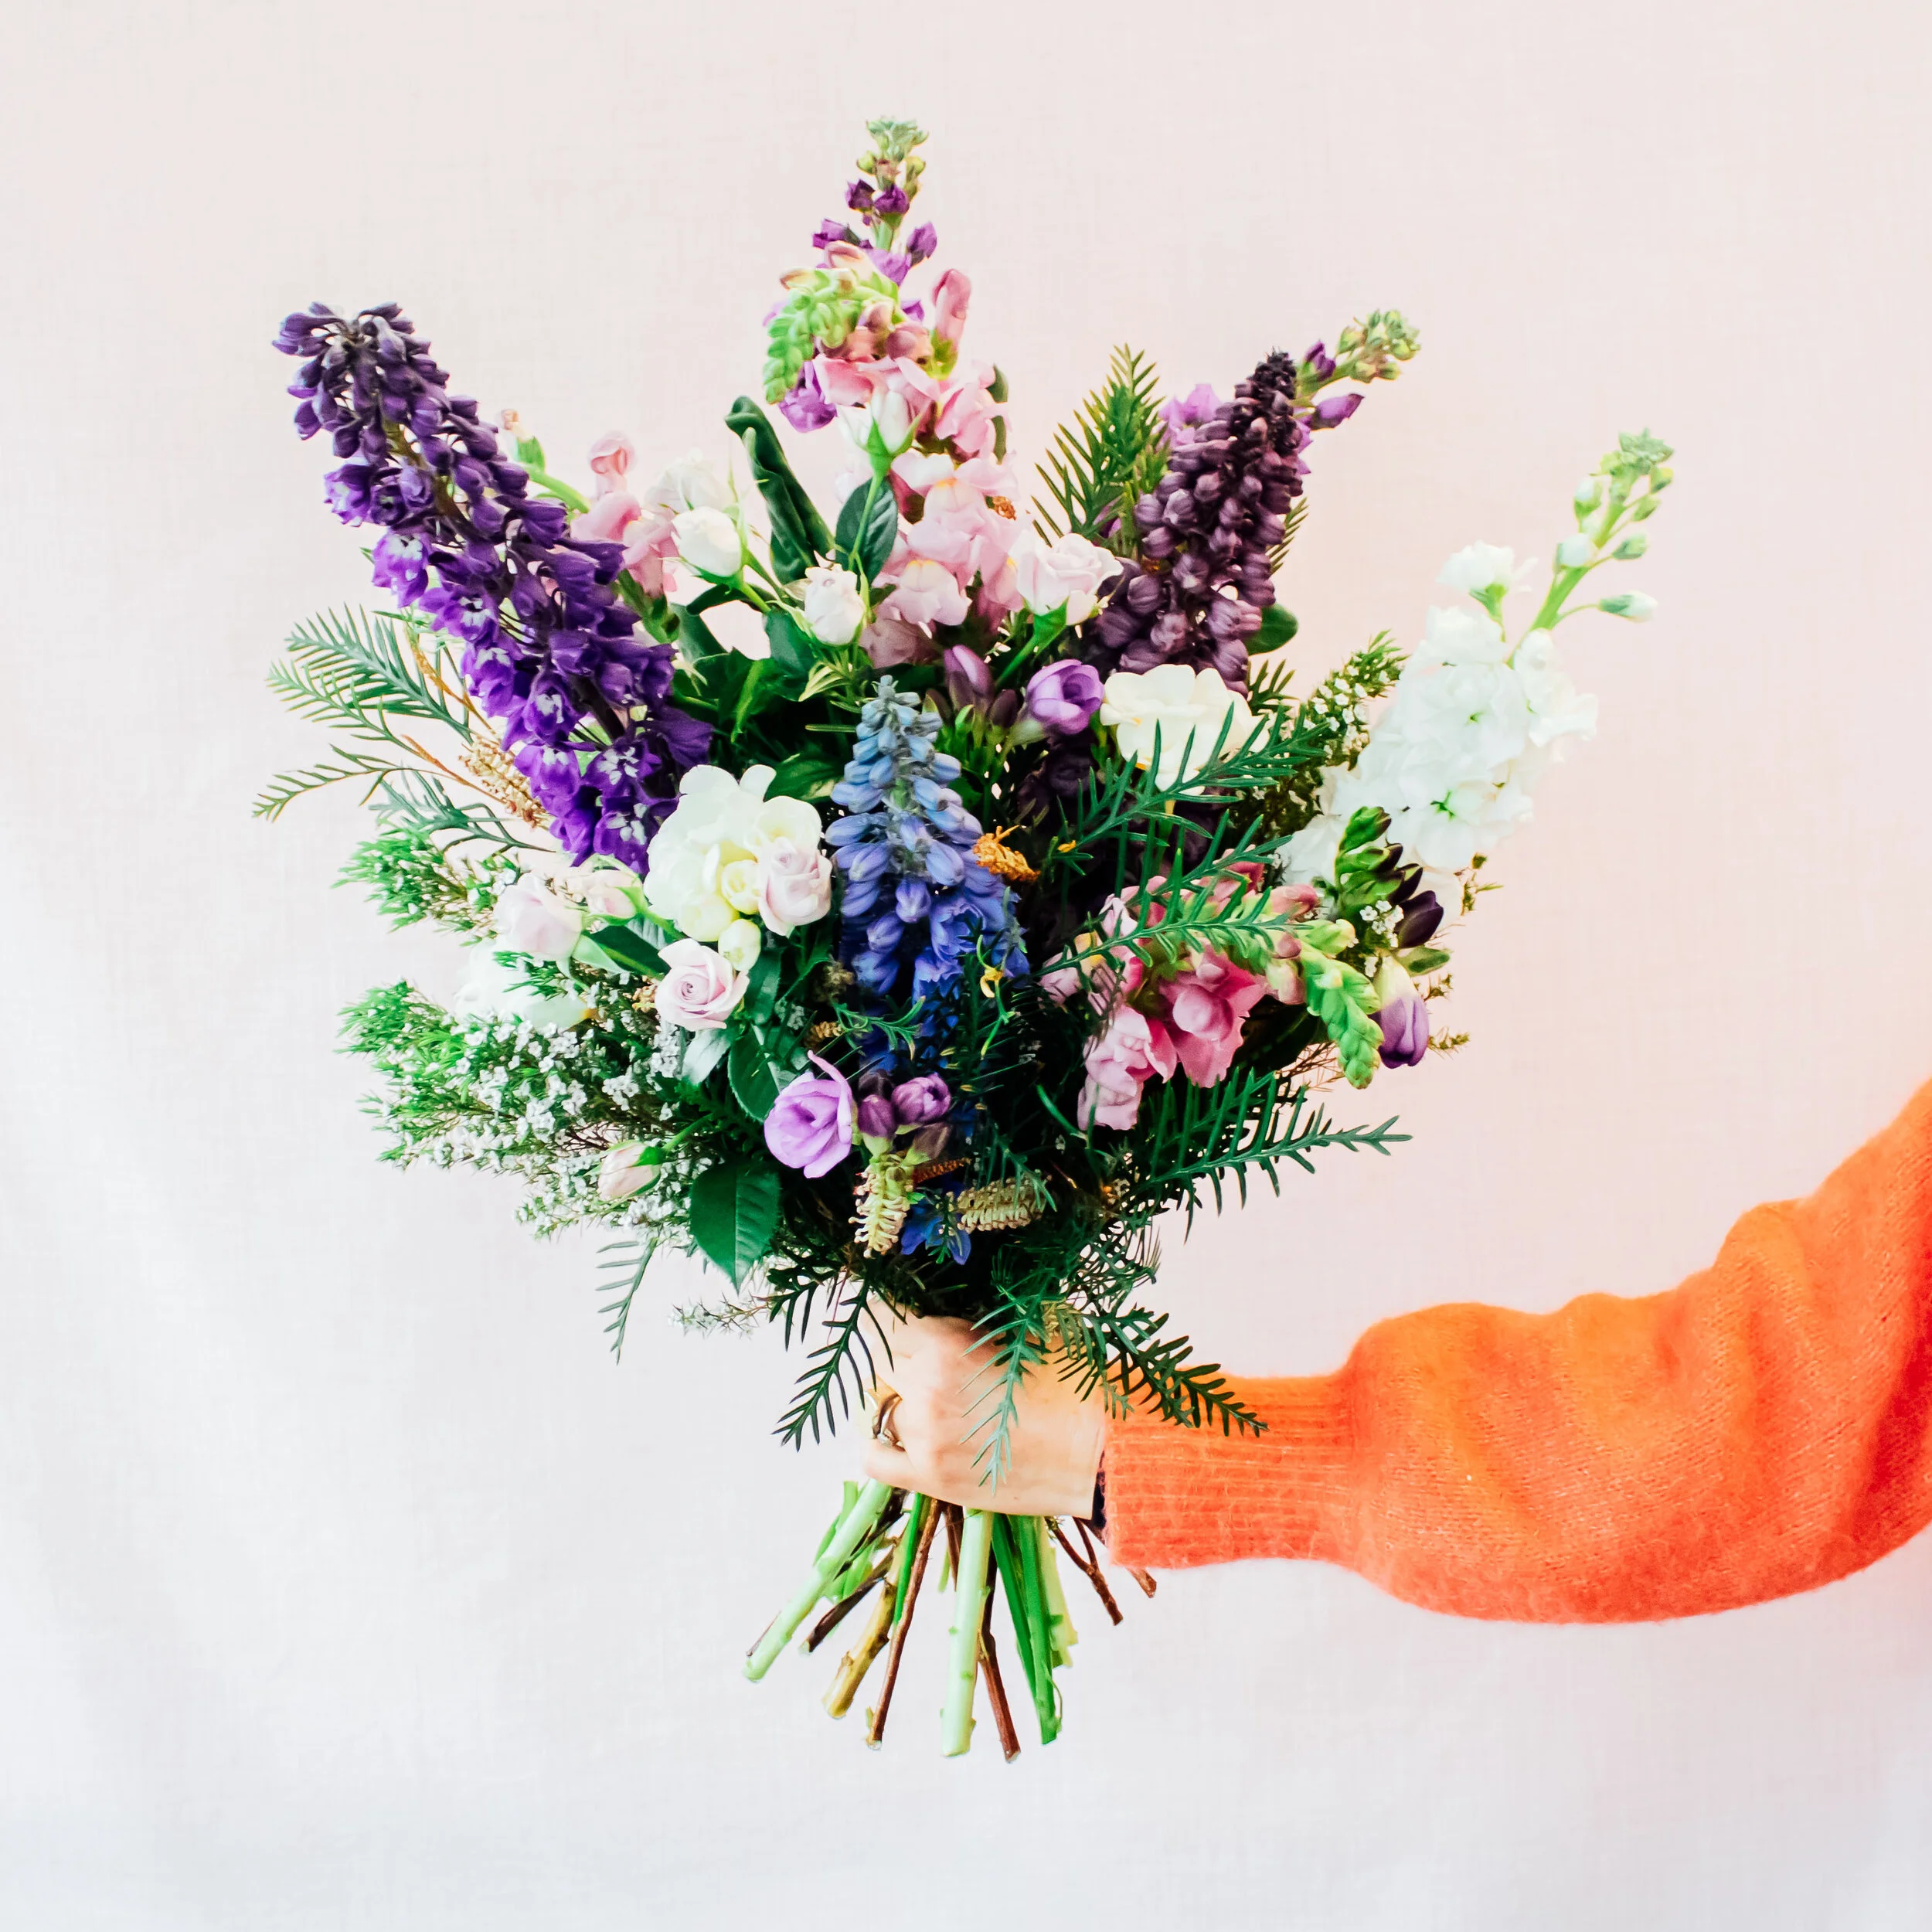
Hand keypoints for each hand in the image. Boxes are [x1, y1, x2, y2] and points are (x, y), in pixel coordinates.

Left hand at [859, 1312, 1105, 1516]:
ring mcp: (922, 1441)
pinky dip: (877, 1440)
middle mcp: (924, 1393)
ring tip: (933, 1398)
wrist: (1101, 1451)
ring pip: (881, 1405)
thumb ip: (969, 1327)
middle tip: (924, 1357)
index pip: (885, 1320)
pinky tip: (896, 1431)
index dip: (898, 1317)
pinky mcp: (930, 1480)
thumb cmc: (1071, 1385)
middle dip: (898, 1354)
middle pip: (879, 1361)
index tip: (907, 1320)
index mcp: (944, 1349)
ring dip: (900, 1395)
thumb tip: (939, 1322)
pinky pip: (874, 1458)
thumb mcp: (1022, 1333)